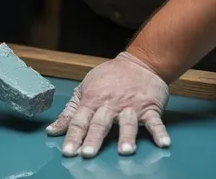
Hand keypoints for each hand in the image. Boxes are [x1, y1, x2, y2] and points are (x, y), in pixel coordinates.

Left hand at [46, 52, 170, 158]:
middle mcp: (111, 104)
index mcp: (93, 100)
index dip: (73, 136)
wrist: (139, 62)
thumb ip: (70, 112)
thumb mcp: (85, 88)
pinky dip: (159, 132)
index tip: (68, 152)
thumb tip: (52, 131)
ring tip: (125, 151)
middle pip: (101, 123)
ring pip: (128, 123)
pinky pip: (155, 121)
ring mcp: (131, 106)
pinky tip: (163, 143)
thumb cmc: (109, 78)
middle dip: (94, 138)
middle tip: (88, 154)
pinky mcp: (149, 107)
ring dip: (126, 136)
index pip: (80, 120)